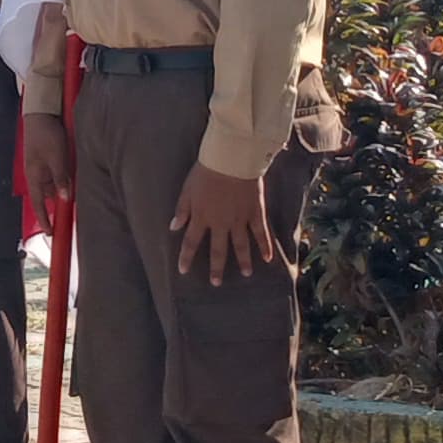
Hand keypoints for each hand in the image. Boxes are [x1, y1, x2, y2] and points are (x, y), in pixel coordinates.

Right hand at [22, 108, 74, 211]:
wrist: (42, 113)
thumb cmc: (46, 134)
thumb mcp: (56, 157)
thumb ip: (60, 177)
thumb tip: (64, 198)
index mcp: (34, 176)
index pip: (38, 203)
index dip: (44, 219)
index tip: (50, 234)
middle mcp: (37, 174)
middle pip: (49, 196)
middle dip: (59, 204)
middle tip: (72, 215)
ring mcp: (43, 166)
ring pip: (55, 185)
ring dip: (64, 189)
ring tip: (77, 193)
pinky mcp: (50, 159)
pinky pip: (58, 175)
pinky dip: (65, 179)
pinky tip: (75, 178)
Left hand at [173, 163, 280, 280]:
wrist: (231, 159)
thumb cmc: (206, 170)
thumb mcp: (188, 189)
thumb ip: (182, 209)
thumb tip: (173, 227)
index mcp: (201, 216)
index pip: (191, 242)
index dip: (186, 257)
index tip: (183, 271)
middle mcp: (220, 223)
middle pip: (218, 250)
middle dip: (216, 268)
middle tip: (216, 283)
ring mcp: (239, 219)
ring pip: (241, 245)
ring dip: (243, 261)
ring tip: (246, 274)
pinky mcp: (255, 212)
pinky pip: (261, 233)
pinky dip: (265, 246)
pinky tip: (268, 258)